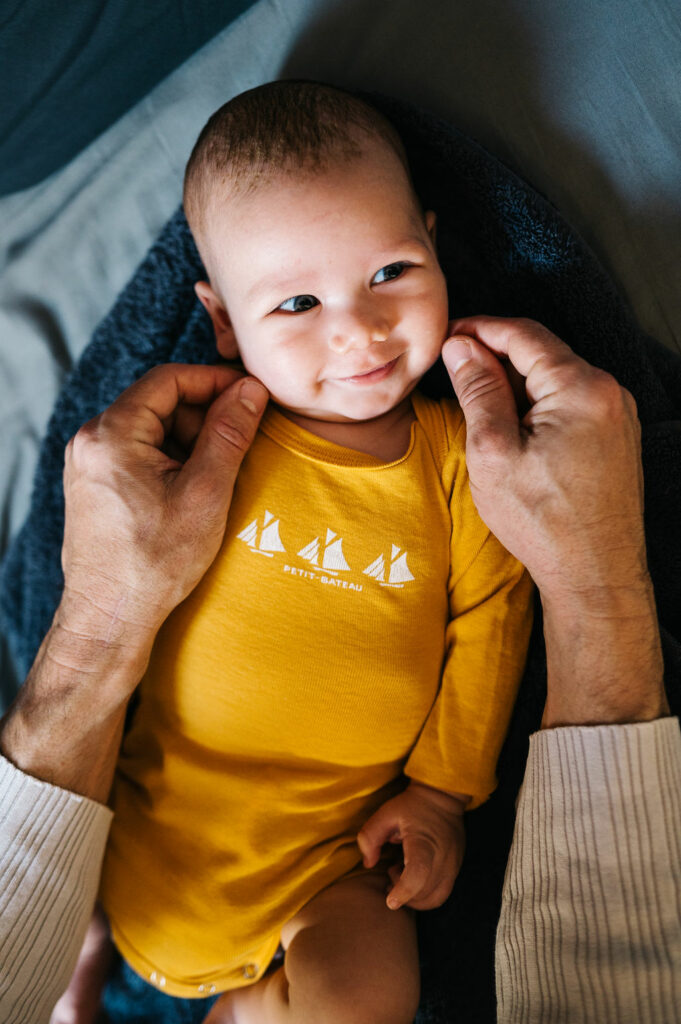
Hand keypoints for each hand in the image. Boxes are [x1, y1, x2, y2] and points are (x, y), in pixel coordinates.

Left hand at [0, 364, 267, 799]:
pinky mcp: (94, 486)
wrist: (111, 618)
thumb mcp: (206, 492)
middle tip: (241, 443)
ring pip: (151, 430)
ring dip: (190, 442)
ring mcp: (88, 464)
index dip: (214, 381)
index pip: (168, 379)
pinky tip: (195, 492)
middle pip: (158, 403)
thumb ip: (228, 434)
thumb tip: (250, 391)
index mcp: (111, 434)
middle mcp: (90, 441)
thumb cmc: (155, 562)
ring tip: (219, 477)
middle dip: (204, 416)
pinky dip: (172, 462)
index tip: (250, 396)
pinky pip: (139, 455)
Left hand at [357, 782, 466, 910]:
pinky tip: (413, 881)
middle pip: (423, 892)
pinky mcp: (455, 869)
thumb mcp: (385, 813)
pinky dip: (424, 898)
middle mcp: (443, 857)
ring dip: (413, 899)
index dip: (403, 891)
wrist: (443, 797)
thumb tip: (369, 863)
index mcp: (424, 842)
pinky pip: (441, 895)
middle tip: (391, 871)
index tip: (390, 900)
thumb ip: (370, 837)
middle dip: (402, 893)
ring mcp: (453, 865)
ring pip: (434, 899)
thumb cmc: (411, 806)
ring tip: (401, 878)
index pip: (418, 872)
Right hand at [442, 316, 665, 725]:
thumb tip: (461, 347)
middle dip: (496, 355)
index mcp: (580, 388)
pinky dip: (537, 404)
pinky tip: (510, 427)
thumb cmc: (543, 523)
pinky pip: (570, 403)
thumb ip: (478, 390)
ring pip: (555, 379)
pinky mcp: (615, 438)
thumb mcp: (493, 451)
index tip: (448, 334)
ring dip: (515, 382)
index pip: (524, 334)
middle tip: (454, 367)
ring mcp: (617, 416)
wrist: (594, 575)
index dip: (480, 328)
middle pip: (542, 353)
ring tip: (476, 402)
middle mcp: (608, 393)